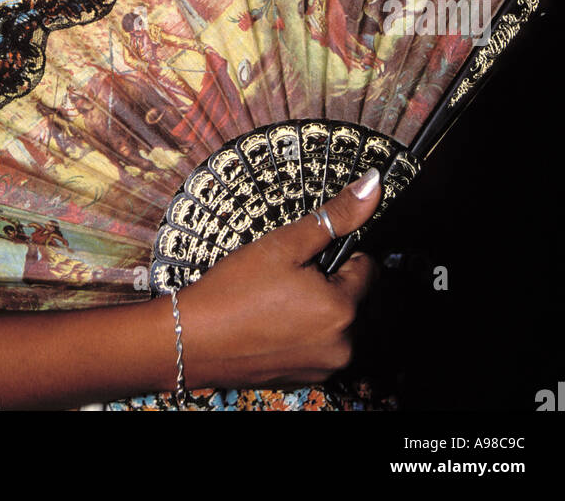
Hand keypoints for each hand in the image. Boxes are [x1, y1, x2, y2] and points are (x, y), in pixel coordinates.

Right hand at [175, 167, 382, 391]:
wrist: (192, 340)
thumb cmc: (235, 289)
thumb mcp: (284, 244)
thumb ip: (335, 216)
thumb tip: (372, 185)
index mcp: (343, 310)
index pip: (367, 268)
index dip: (337, 255)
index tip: (304, 259)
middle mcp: (343, 346)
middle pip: (352, 298)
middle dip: (327, 284)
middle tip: (285, 280)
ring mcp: (324, 367)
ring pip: (335, 323)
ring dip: (316, 309)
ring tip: (275, 301)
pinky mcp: (306, 379)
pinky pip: (318, 346)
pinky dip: (302, 333)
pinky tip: (271, 324)